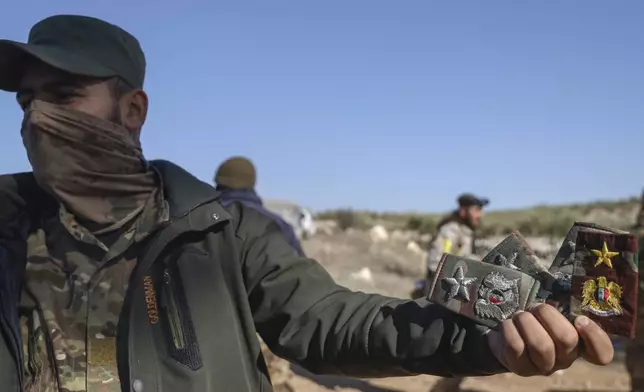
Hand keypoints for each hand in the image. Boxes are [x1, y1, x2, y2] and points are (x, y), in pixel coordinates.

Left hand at [487, 304, 613, 375]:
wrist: (505, 335)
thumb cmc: (534, 318)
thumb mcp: (551, 311)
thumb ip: (564, 303)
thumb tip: (566, 277)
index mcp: (579, 343)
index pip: (602, 353)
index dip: (595, 336)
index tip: (581, 319)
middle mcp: (565, 359)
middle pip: (567, 339)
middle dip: (548, 315)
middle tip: (536, 307)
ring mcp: (543, 366)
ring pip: (541, 344)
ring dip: (527, 321)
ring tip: (520, 315)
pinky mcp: (521, 367)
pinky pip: (516, 346)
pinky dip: (510, 329)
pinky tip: (508, 324)